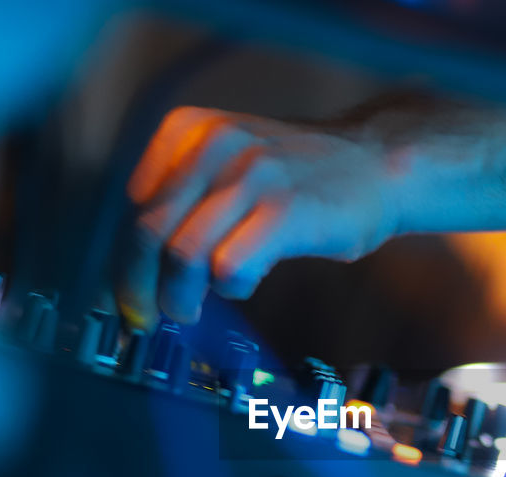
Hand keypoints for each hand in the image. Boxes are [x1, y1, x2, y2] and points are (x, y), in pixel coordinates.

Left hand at [115, 106, 401, 327]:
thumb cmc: (302, 177)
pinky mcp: (283, 210)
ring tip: (187, 311)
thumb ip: (185, 197)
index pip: (135, 206)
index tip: (131, 294)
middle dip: (138, 287)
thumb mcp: (231, 161)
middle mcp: (214, 145)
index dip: (126, 260)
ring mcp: (251, 176)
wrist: (378, 165)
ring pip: (183, 253)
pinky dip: (228, 287)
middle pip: (148, 232)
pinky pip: (229, 266)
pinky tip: (242, 284)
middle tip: (147, 317)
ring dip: (178, 296)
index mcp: (190, 130)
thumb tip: (138, 266)